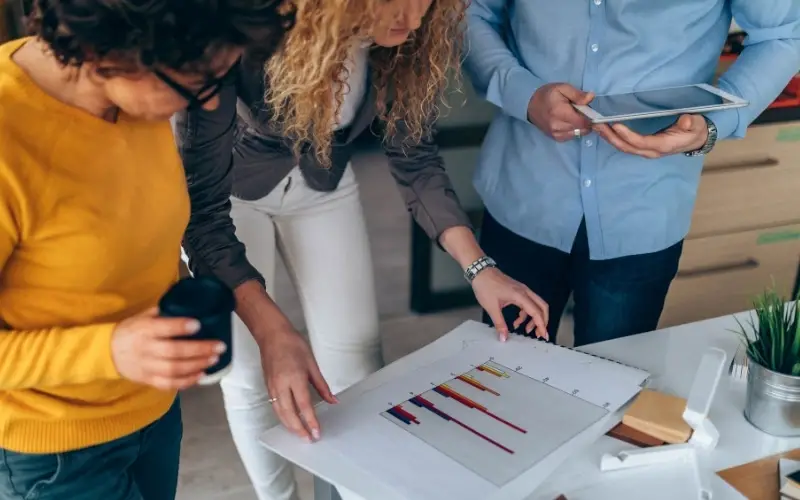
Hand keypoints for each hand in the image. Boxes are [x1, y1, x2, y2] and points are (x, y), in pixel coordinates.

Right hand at [112, 307, 225, 390]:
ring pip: (173, 369)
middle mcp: (145, 349)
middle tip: (219, 346)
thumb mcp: (142, 316)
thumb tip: (189, 304)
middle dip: (199, 349)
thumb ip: (163, 312)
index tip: (198, 324)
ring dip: (197, 365)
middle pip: (173, 351)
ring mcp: (147, 367)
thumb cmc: (131, 330)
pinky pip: (168, 383)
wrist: (107, 353)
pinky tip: (201, 375)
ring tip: (214, 359)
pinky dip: (186, 381)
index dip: (180, 327)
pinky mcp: (148, 380)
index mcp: (144, 330)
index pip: (162, 328)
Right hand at [258, 329, 336, 441]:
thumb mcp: (312, 363)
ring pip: (280, 413)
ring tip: (300, 434)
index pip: (304, 405)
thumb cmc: (292, 344)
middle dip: (299, 429)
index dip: (311, 421)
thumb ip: (322, 385)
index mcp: (295, 378)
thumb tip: (332, 400)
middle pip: (290, 414)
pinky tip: (290, 421)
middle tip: (309, 439)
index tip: (317, 432)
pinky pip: (275, 407)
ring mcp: (273, 387)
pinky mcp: (268, 387)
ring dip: (290, 426)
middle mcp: (282, 385)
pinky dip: (283, 417)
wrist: (272, 335)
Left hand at [472, 268, 548, 341]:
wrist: (480, 272)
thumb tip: (504, 338)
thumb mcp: (491, 307)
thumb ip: (499, 323)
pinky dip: (525, 314)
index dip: (541, 325)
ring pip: (535, 305)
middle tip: (539, 334)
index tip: (543, 335)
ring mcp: (522, 290)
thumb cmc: (485, 287)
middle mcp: (525, 292)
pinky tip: (517, 321)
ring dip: (533, 318)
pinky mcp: (518, 291)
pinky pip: (527, 304)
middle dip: (543, 321)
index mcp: (520, 296)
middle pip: (542, 307)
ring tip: (526, 330)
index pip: (536, 312)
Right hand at [528, 83, 594, 141]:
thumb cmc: (547, 94)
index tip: (593, 114)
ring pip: (579, 133)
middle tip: (581, 111)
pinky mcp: (556, 138)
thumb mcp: (562, 88)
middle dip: (587, 121)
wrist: (530, 105)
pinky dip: (575, 129)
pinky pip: (573, 136)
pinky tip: (569, 122)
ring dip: (581, 126)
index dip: (593, 119)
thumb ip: (577, 94)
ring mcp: (556, 134)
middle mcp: (558, 126)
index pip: (583, 122)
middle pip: (583, 129)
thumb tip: (591, 98)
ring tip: (573, 115)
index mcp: (560, 112)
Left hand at [593, 114, 708, 158]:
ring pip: (623, 147)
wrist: (696, 139)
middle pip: (626, 146)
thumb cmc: (695, 129)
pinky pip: (624, 144)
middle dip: (610, 136)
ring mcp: (645, 150)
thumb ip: (691, 123)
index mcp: (662, 145)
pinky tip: (604, 129)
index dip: (626, 135)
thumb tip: (685, 121)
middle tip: (597, 124)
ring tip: (596, 126)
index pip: (640, 142)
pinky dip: (613, 138)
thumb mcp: (696, 124)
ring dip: (608, 137)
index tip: (615, 125)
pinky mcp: (642, 147)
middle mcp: (650, 151)